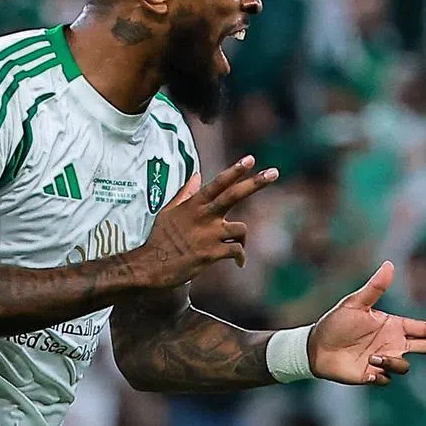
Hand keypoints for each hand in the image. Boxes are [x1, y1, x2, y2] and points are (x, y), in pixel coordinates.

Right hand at [136, 155, 277, 288]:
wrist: (151, 266)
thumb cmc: (160, 238)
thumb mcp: (169, 211)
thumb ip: (186, 193)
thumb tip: (196, 175)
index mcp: (194, 204)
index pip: (217, 183)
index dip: (235, 170)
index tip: (251, 159)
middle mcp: (203, 216)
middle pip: (234, 195)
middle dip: (255, 183)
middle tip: (274, 172)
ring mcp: (208, 235)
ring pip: (241, 229)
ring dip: (243, 238)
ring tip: (238, 247)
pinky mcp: (211, 254)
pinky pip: (236, 251)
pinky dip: (240, 256)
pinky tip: (238, 262)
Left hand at [308, 261, 425, 383]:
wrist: (315, 347)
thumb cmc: (335, 322)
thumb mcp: (355, 303)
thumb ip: (375, 287)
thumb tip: (390, 264)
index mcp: (393, 326)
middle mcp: (393, 344)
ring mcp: (385, 361)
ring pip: (404, 367)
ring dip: (391, 361)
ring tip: (370, 355)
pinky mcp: (373, 376)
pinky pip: (386, 379)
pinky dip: (378, 373)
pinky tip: (364, 368)